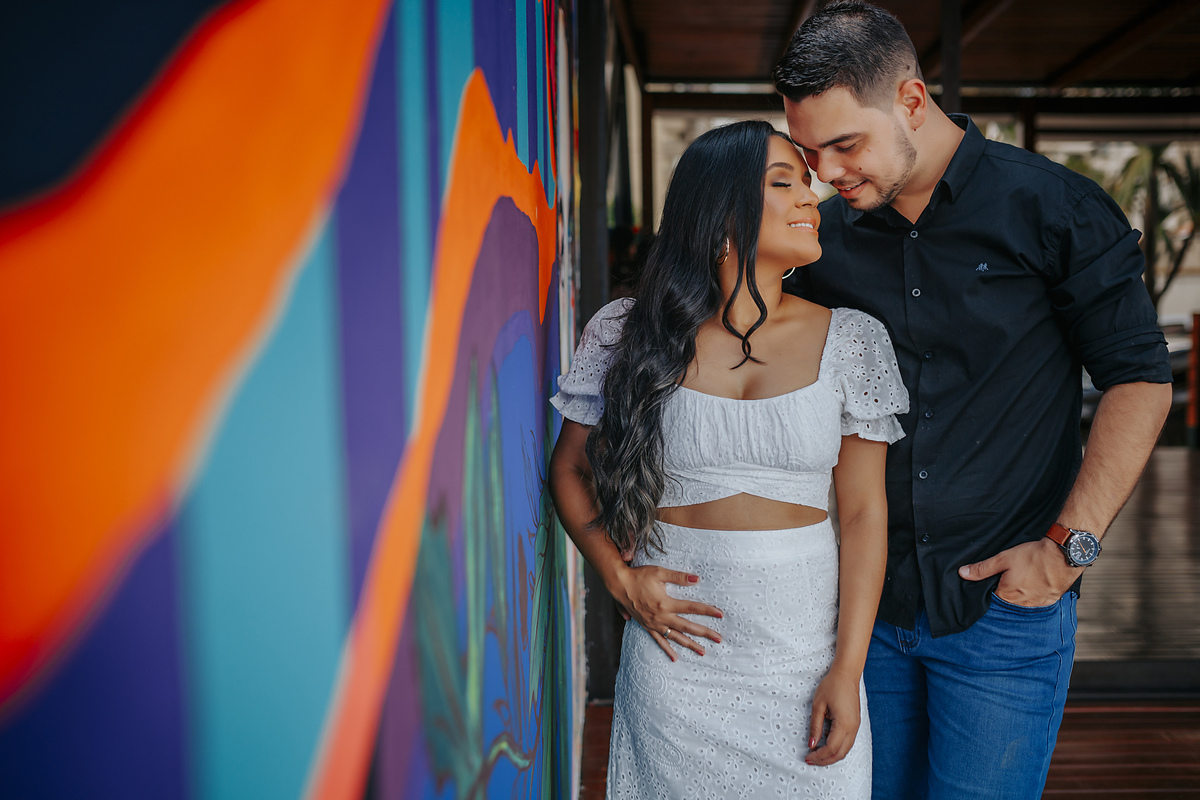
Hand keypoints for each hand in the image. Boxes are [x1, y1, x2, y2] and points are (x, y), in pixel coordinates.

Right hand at [610, 565, 723, 661]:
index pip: (692, 608)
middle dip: (704, 633)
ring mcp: (654, 624)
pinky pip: (659, 641)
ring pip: (676, 637)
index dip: (707, 611)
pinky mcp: (648, 626)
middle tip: (719, 639)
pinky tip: (675, 658)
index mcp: (666, 603)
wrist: (619, 585)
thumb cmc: (639, 576)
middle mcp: (661, 617)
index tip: (720, 614)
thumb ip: (679, 576)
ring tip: (703, 652)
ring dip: (690, 645)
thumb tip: (697, 579)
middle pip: (687, 626)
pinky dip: (668, 649)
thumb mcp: (660, 573)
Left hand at [805, 667, 860, 765]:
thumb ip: (815, 726)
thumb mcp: (818, 705)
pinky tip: (825, 744)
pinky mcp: (855, 724)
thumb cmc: (832, 686)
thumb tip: (812, 744)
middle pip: (840, 754)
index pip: (831, 748)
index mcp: (844, 724)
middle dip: (825, 760)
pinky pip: (847, 742)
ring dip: (831, 755)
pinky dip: (837, 748)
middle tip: (810, 760)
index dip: (819, 756)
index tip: (807, 757)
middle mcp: (853, 728)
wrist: (846, 674)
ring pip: (845, 750)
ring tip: (816, 755)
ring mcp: (856, 726)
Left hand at [958, 538, 1082, 606]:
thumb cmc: (1034, 556)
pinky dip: (1034, 595)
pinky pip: (1037, 602)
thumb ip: (982, 568)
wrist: (1063, 555)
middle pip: (1007, 602)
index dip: (990, 591)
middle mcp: (1022, 604)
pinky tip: (1034, 584)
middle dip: (1005, 592)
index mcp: (1008, 596)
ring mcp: (1037, 604)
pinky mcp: (1049, 601)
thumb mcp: (1003, 559)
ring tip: (1024, 579)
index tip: (993, 583)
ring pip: (1022, 603)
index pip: (992, 600)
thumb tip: (963, 573)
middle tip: (1011, 578)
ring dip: (1020, 595)